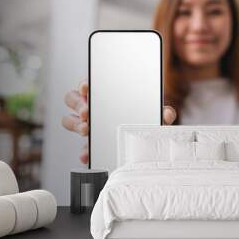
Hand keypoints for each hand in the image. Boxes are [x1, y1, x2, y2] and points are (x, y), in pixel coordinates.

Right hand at [62, 80, 177, 163]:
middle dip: (78, 105)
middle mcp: (94, 107)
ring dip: (75, 125)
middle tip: (87, 113)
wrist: (144, 140)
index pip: (87, 85)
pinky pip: (82, 147)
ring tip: (86, 130)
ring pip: (70, 120)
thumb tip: (168, 113)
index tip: (87, 88)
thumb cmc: (145, 119)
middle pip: (72, 99)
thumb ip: (162, 112)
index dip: (84, 85)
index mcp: (106, 94)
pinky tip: (88, 154)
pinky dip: (84, 151)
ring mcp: (90, 125)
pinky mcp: (91, 144)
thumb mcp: (155, 113)